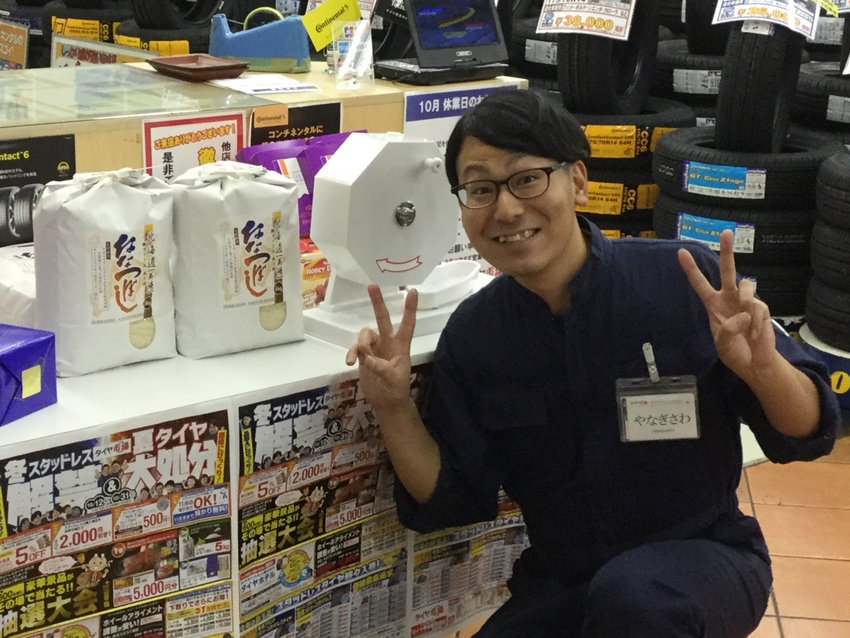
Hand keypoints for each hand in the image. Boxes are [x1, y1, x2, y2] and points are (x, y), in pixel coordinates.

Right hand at [345, 285, 417, 413]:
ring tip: (361, 360)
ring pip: (365, 334)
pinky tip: (349, 363)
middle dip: (378, 302)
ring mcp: (375, 348)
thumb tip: (368, 359)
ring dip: (361, 344)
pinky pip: (355, 348)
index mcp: (401, 346)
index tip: (412, 291)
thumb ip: (381, 368)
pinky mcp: (364, 356)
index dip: (410, 308)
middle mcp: (388, 342)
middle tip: (372, 285)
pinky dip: (351, 353)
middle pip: (383, 318)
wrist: (386, 402)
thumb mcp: (393, 379)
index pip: (408, 324)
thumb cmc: (396, 390)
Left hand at [678, 229, 775, 376]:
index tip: (681, 252)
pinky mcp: (761, 307)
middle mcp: (728, 298)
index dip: (691, 268)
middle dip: (726, 251)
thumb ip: (727, 329)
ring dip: (746, 304)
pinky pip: (758, 307)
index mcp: (712, 304)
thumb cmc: (734, 351)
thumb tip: (741, 314)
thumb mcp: (722, 343)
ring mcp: (746, 301)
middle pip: (727, 270)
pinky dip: (756, 323)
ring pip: (746, 286)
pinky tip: (755, 334)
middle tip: (725, 232)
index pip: (699, 283)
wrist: (755, 363)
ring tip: (746, 324)